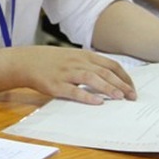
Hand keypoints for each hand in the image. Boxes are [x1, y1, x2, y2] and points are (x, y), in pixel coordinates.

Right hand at [18, 46, 136, 103]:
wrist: (26, 61)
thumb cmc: (51, 61)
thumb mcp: (73, 57)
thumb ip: (90, 64)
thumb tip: (111, 78)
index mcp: (84, 55)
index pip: (111, 65)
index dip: (124, 77)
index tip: (132, 88)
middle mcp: (78, 62)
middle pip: (105, 72)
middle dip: (121, 84)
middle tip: (132, 97)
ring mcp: (67, 73)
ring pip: (92, 79)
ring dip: (108, 88)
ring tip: (120, 98)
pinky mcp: (56, 85)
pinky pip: (74, 91)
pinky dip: (87, 97)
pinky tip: (97, 102)